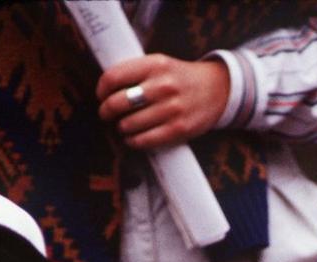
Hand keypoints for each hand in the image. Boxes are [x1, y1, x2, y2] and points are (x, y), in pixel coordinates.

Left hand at [97, 55, 229, 149]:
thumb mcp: (160, 64)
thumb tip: (107, 89)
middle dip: (106, 111)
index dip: (102, 89)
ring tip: (122, 126)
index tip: (101, 95)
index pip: (115, 77)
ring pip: (130, 124)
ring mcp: (172, 109)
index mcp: (154, 65)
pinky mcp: (179, 129)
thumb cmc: (180, 78)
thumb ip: (137, 72)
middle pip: (119, 102)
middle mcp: (163, 86)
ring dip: (121, 128)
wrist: (216, 90)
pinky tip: (132, 139)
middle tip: (106, 114)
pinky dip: (133, 142)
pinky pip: (146, 140)